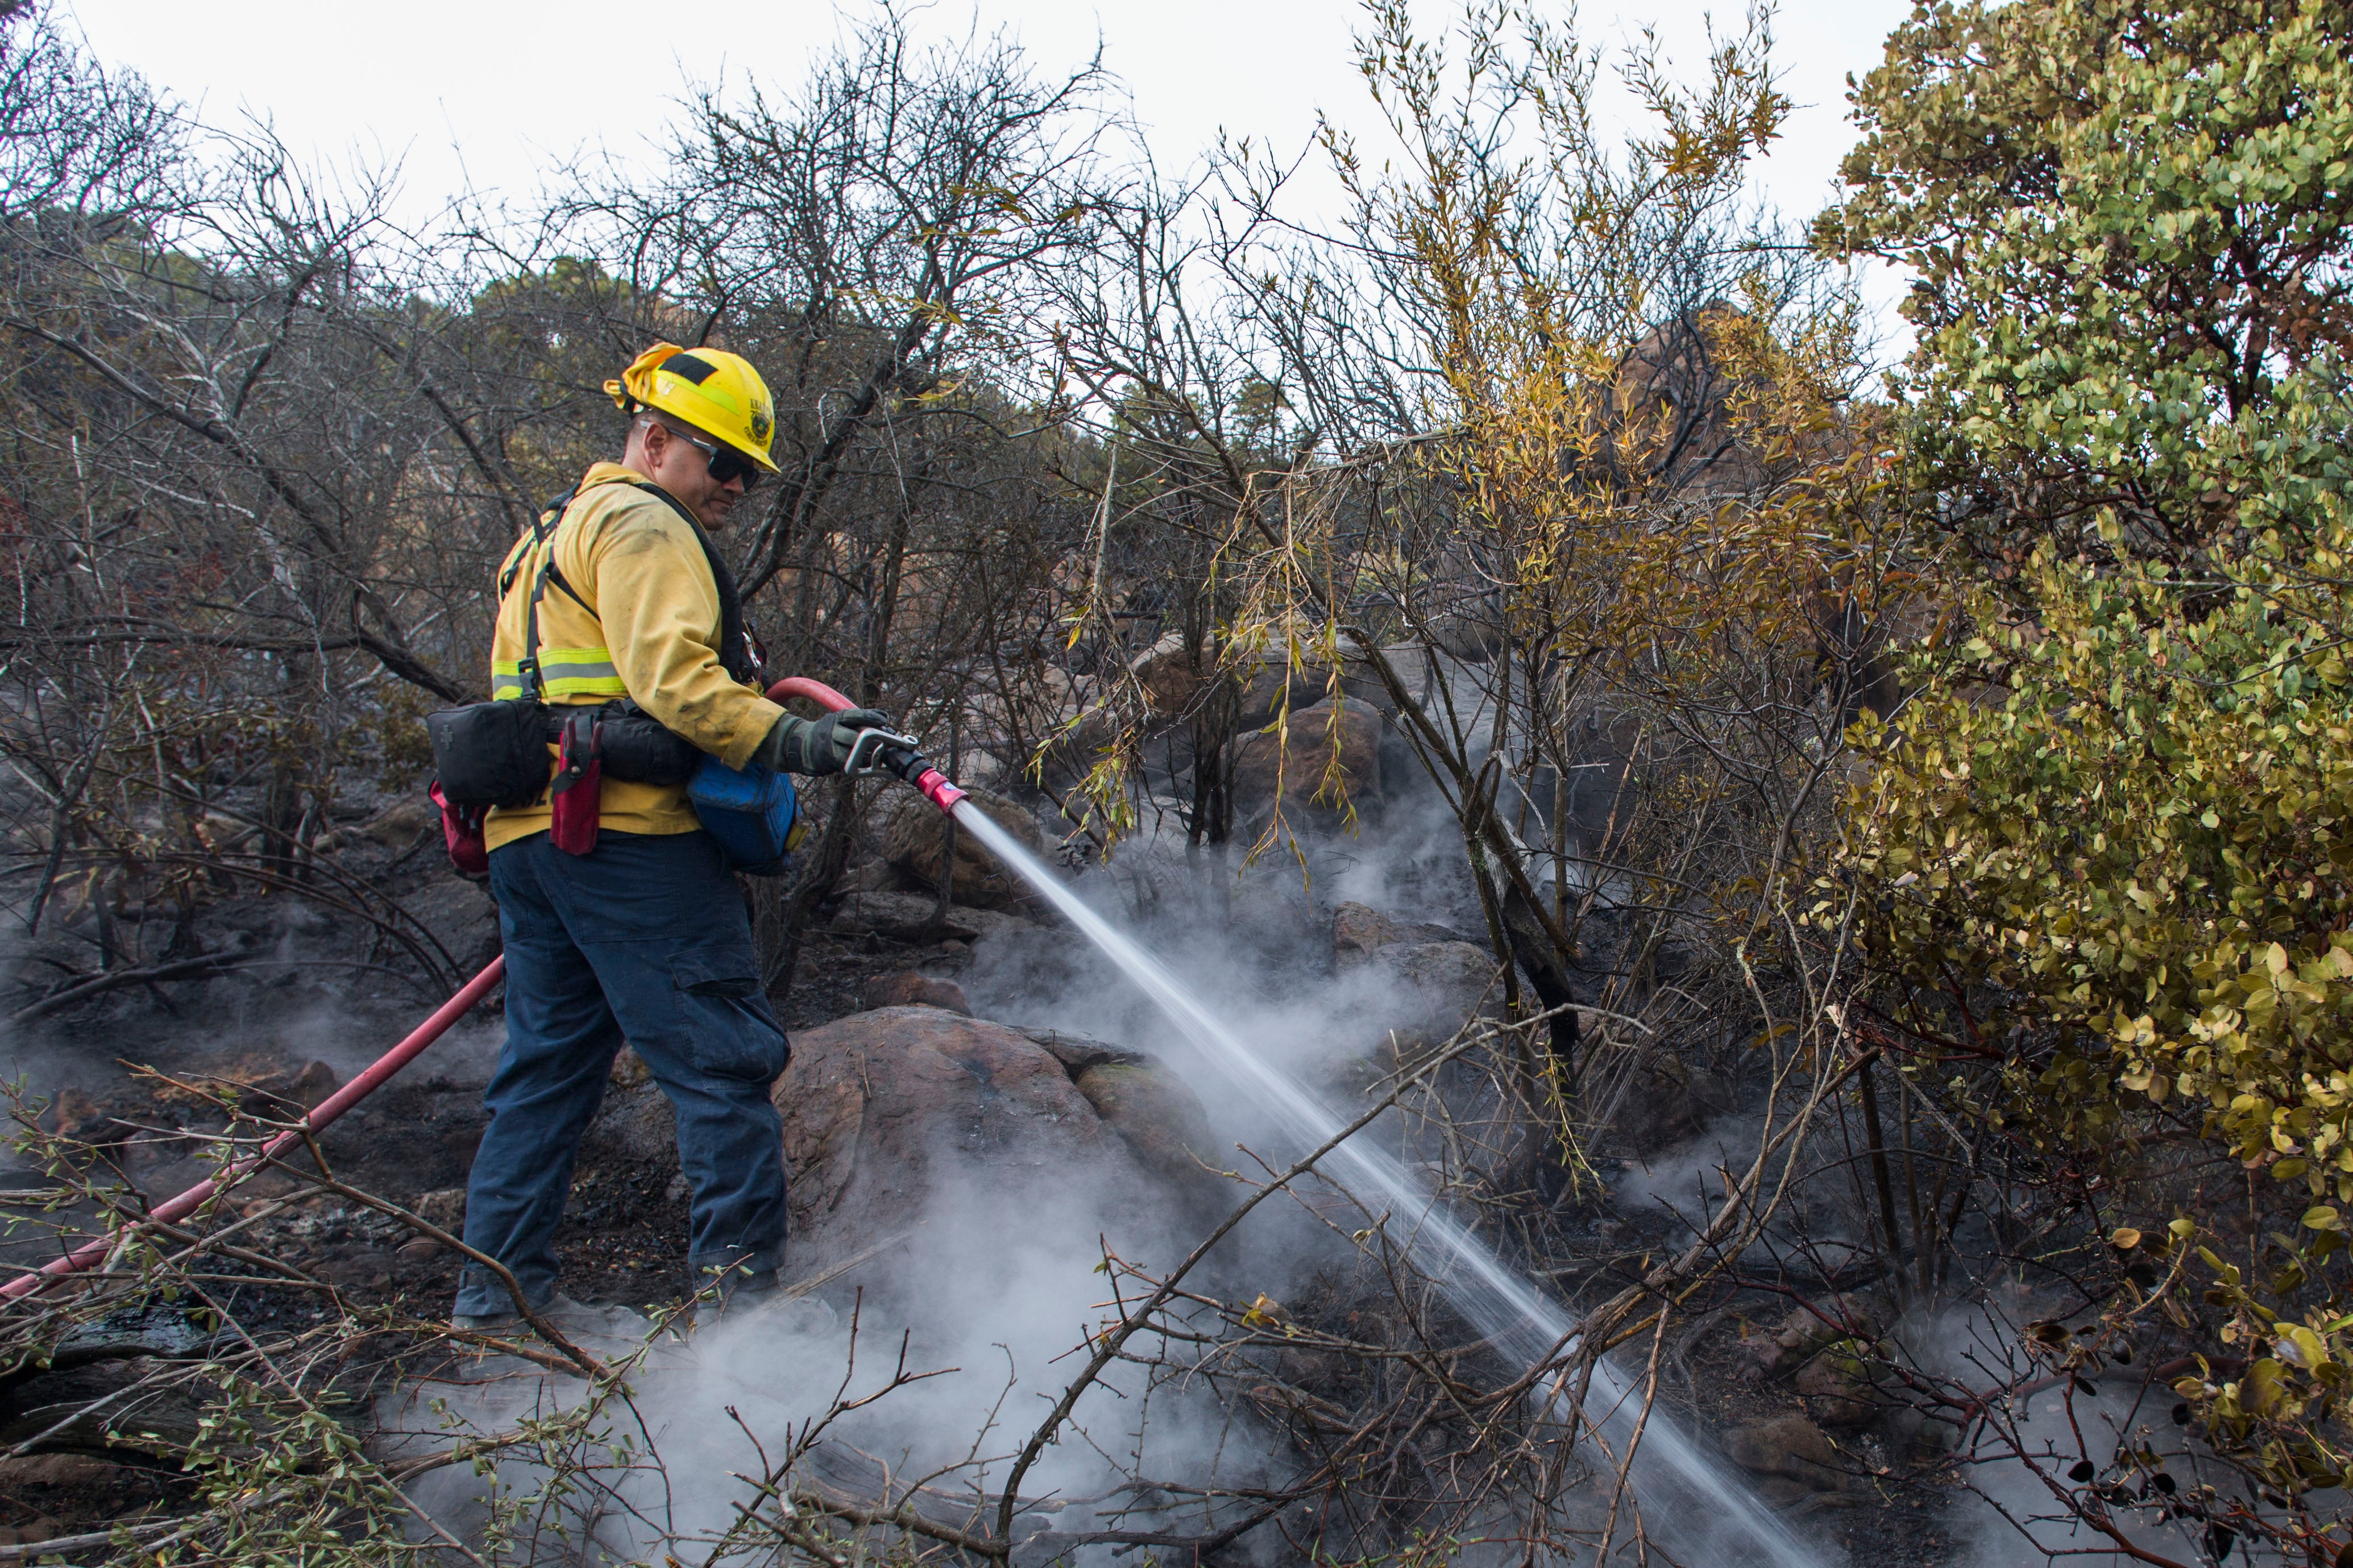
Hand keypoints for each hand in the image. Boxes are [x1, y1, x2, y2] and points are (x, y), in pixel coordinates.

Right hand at [759, 708, 899, 775]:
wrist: (804, 746)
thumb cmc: (832, 731)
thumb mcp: (843, 720)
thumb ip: (863, 717)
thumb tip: (885, 715)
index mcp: (836, 718)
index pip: (855, 714)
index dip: (871, 717)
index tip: (885, 721)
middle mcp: (832, 732)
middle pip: (856, 737)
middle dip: (874, 742)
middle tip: (887, 743)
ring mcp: (830, 748)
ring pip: (854, 754)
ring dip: (869, 756)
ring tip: (879, 756)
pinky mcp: (830, 762)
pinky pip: (849, 765)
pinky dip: (861, 765)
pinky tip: (870, 765)